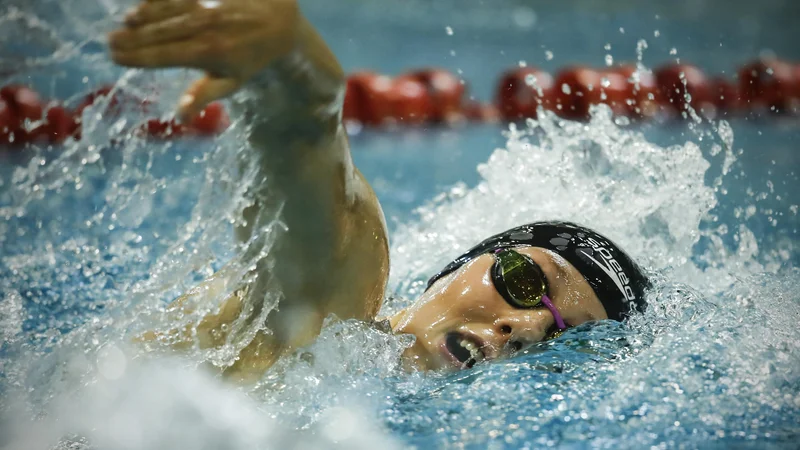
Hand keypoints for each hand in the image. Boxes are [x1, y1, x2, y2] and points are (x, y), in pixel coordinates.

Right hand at [109, 0, 299, 120]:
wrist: (279, 21)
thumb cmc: (251, 57)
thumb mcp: (232, 81)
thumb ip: (204, 95)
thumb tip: (180, 116)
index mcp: (209, 52)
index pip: (165, 55)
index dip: (138, 57)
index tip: (115, 59)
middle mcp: (206, 27)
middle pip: (161, 33)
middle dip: (133, 38)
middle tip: (109, 43)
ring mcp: (208, 5)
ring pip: (167, 10)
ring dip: (144, 15)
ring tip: (124, 23)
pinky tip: (142, 3)